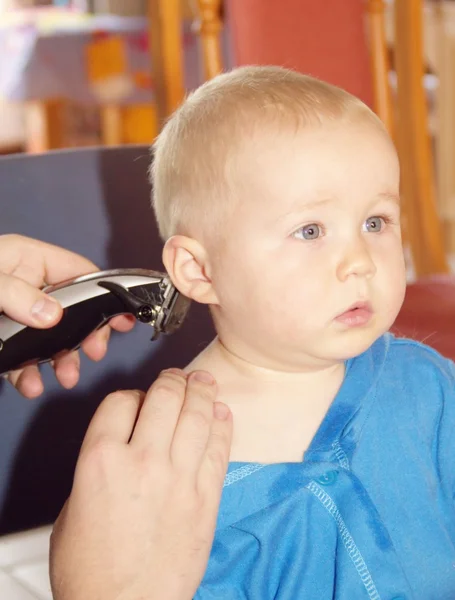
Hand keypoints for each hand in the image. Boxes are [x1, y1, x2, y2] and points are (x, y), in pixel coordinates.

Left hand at [0, 234, 133, 397]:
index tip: (123, 319)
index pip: (80, 272)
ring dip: (62, 360)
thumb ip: (17, 294)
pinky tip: (31, 386)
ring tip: (67, 377)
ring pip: (51, 337)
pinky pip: (24, 355)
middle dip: (84, 336)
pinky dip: (30, 374)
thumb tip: (53, 314)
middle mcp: (26, 284)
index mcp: (28, 259)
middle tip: (94, 353)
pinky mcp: (4, 335)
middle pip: (72, 310)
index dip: (105, 295)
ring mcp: (16, 311)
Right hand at [50, 368, 231, 599]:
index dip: (131, 395)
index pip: (121, 401)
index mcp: (101, 460)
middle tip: (178, 378)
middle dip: (172, 381)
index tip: (138, 400)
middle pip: (165, 397)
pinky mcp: (207, 497)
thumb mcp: (72, 509)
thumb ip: (97, 468)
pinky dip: (222, 424)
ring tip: (205, 382)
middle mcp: (142, 461)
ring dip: (202, 392)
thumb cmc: (92, 570)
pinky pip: (219, 447)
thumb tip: (121, 446)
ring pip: (197, 415)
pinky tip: (222, 412)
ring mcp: (179, 477)